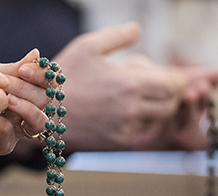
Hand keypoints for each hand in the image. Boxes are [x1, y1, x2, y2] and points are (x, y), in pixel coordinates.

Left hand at [0, 49, 49, 153]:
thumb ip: (12, 68)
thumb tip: (36, 53)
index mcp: (28, 91)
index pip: (48, 82)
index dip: (41, 75)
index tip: (24, 69)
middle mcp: (27, 111)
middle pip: (44, 100)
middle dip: (26, 89)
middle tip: (7, 83)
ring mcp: (18, 129)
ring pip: (39, 122)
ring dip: (26, 108)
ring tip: (7, 99)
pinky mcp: (4, 144)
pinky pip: (14, 136)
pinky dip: (7, 126)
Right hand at [17, 23, 217, 150]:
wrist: (39, 113)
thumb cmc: (61, 77)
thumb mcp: (88, 46)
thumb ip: (119, 36)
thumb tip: (138, 29)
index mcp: (130, 83)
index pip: (174, 83)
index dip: (178, 78)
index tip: (172, 75)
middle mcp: (133, 108)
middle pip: (172, 102)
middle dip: (172, 93)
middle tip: (165, 87)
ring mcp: (126, 128)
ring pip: (161, 119)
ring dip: (161, 108)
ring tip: (149, 99)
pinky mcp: (117, 143)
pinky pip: (146, 133)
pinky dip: (147, 123)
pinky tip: (135, 114)